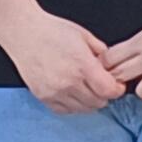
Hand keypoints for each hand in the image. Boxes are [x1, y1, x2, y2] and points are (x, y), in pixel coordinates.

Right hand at [4, 10, 124, 114]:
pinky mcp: (43, 96)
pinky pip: (65, 110)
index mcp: (82, 65)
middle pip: (98, 102)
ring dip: (89, 101)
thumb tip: (112, 67)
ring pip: (83, 109)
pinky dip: (73, 105)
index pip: (108, 90)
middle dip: (104, 95)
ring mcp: (55, 91)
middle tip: (101, 84)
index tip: (116, 84)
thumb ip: (101, 53)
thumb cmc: (52, 31)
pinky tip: (72, 93)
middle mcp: (69, 82)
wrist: (23, 33)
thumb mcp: (84, 35)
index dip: (117, 89)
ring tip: (86, 87)